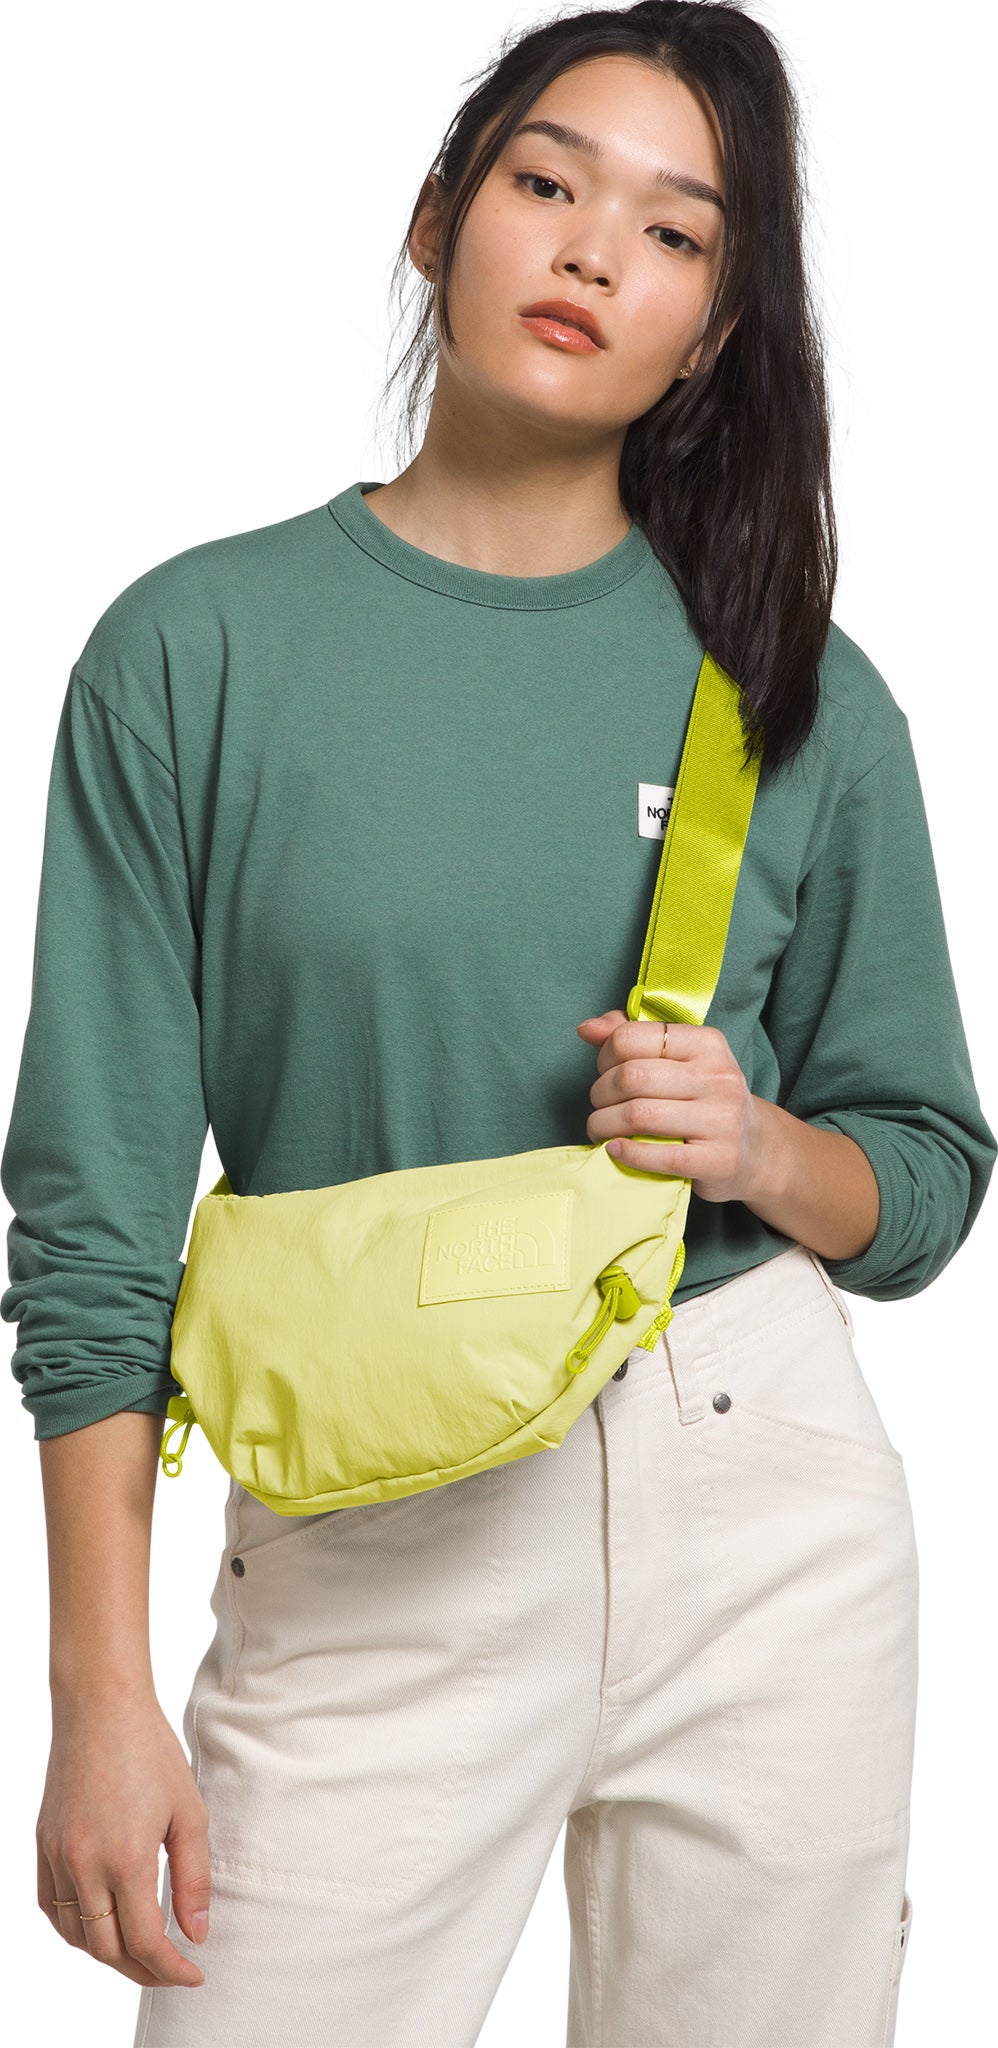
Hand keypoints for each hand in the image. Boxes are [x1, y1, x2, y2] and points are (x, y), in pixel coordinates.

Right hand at [37, 1690, 210, 1988]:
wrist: (101, 1707)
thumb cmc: (151, 1752)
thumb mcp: (189, 1813)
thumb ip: (194, 1879)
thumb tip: (196, 1934)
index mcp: (125, 1858)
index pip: (145, 1942)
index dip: (171, 1969)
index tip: (194, 1973)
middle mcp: (84, 1865)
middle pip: (108, 1950)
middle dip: (143, 1970)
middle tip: (173, 1970)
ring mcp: (58, 1856)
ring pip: (77, 1935)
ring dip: (109, 1955)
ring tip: (141, 1953)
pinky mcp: (43, 1844)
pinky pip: (52, 1908)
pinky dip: (75, 1930)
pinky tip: (99, 1926)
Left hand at [577, 1009, 767, 1203]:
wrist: (756, 1150)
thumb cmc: (705, 1100)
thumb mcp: (680, 1060)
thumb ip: (633, 1037)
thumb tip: (587, 1028)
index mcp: (707, 1043)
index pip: (632, 1038)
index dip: (605, 1056)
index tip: (605, 1072)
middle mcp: (719, 1077)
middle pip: (631, 1077)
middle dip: (600, 1093)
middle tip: (599, 1105)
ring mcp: (722, 1120)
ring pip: (638, 1115)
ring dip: (603, 1124)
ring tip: (601, 1129)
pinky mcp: (718, 1160)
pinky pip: (657, 1156)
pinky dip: (626, 1153)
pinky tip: (615, 1150)